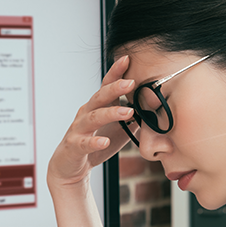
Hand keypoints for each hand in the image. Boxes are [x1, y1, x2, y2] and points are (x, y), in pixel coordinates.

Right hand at [47, 55, 135, 189]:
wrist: (70, 168)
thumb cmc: (95, 144)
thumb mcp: (117, 129)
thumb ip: (133, 118)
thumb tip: (155, 109)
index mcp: (97, 107)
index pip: (106, 86)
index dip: (116, 72)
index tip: (128, 59)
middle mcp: (86, 114)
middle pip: (99, 97)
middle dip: (115, 88)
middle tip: (131, 82)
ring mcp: (78, 130)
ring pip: (93, 118)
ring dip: (110, 114)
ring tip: (127, 112)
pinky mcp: (74, 147)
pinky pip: (84, 143)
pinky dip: (94, 142)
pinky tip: (105, 141)